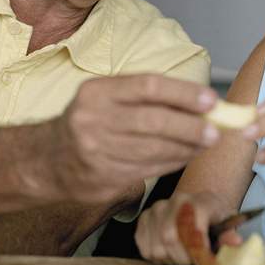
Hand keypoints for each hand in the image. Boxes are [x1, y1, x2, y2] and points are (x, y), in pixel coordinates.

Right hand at [46, 75, 219, 203]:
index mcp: (96, 92)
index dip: (183, 93)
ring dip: (186, 147)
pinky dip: (172, 162)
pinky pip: (148, 169)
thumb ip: (147, 97)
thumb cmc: (90, 120)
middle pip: (153, 121)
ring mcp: (96, 151)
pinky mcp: (102, 178)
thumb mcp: (108, 97)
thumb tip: (201, 103)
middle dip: (190, 126)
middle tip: (215, 130)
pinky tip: (185, 156)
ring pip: (154, 150)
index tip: (210, 100)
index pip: (147, 87)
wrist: (49, 159)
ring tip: (206, 142)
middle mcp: (92, 119)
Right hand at [135, 192, 240, 264]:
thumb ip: (229, 234)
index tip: (205, 261)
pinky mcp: (144, 220)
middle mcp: (175, 201)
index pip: (192, 227)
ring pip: (157, 247)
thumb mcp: (228, 225)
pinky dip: (158, 258)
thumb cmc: (214, 219)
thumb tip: (236, 242)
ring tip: (182, 256)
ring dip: (170, 260)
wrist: (198, 206)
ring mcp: (157, 209)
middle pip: (169, 238)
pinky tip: (169, 252)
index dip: (198, 249)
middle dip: (182, 258)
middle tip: (193, 262)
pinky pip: (145, 249)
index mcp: (200, 201)